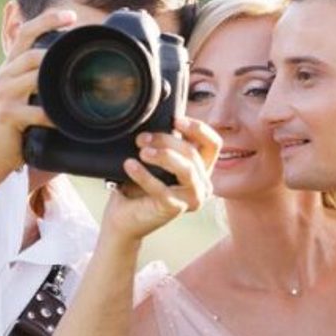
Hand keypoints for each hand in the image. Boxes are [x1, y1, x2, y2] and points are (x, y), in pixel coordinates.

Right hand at [0, 9, 73, 176]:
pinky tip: (66, 120)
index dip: (47, 20)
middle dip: (57, 51)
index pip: (25, 32)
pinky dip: (52, 116)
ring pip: (33, 77)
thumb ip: (41, 78)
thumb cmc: (14, 123)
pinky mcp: (7, 115)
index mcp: (10, 67)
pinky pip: (35, 111)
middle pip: (31, 53)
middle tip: (83, 55)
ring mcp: (4, 95)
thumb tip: (72, 68)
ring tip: (78, 84)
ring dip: (56, 80)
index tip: (71, 15)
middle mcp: (5, 76)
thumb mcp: (24, 94)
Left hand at [101, 116, 221, 241]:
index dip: (198, 129)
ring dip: (164, 155)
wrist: (123, 216)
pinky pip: (162, 188)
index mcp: (200, 170)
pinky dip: (144, 175)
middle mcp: (202, 185)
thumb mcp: (156, 160)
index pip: (213, 144)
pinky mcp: (175, 209)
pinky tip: (130, 165)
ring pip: (187, 169)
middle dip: (166, 140)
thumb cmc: (139, 186)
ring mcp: (192, 199)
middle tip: (141, 139)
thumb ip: (166, 145)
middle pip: (192, 153)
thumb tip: (163, 121)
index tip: (175, 120)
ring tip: (142, 151)